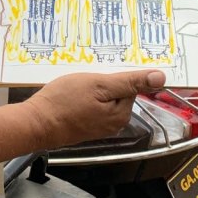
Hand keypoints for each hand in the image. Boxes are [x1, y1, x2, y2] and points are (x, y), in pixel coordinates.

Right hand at [22, 70, 165, 147]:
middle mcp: (114, 123)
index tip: (99, 71)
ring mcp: (99, 126)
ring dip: (92, 88)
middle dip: (102, 81)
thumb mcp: (98, 84)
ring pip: (103, 97)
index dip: (114, 74)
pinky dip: (84, 97)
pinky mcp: (86, 126)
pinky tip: (71, 94)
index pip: (129, 85)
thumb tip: (161, 78)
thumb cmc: (64, 102)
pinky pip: (92, 105)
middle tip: (83, 78)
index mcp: (121, 113)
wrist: (37, 123)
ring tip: (75, 85)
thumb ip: (129, 82)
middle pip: (116, 92)